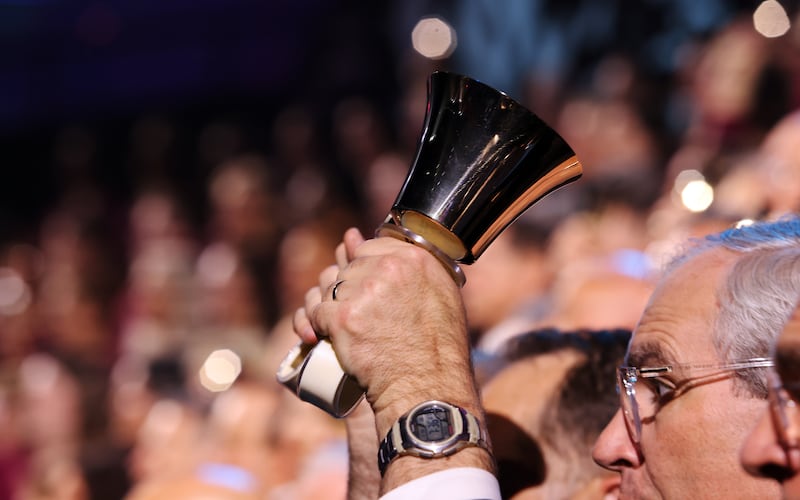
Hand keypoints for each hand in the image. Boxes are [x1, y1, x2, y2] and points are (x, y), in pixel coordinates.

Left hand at [303, 229, 476, 426]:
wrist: (426, 386)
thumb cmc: (436, 349)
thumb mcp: (439, 297)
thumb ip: (407, 267)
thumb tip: (354, 239)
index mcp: (415, 258)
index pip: (370, 246)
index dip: (362, 267)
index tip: (364, 287)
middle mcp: (389, 267)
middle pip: (347, 268)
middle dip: (345, 289)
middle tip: (354, 315)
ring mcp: (364, 290)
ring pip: (328, 288)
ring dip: (328, 306)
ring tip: (339, 327)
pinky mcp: (343, 316)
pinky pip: (316, 311)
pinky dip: (315, 325)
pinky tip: (321, 335)